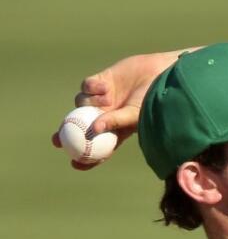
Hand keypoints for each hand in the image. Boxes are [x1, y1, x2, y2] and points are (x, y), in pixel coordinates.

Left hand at [51, 50, 183, 169]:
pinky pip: (86, 85)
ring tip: (107, 98)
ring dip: (88, 102)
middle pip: (81, 126)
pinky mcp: (101, 80)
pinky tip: (104, 85)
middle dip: (67, 133)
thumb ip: (114, 122)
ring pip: (81, 103)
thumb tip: (93, 130)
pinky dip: (91, 87)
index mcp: (116, 130)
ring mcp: (103, 98)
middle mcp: (107, 115)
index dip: (86, 158)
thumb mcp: (135, 116)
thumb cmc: (153, 101)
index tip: (74, 164)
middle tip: (56, 140)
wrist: (159, 74)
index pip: (99, 147)